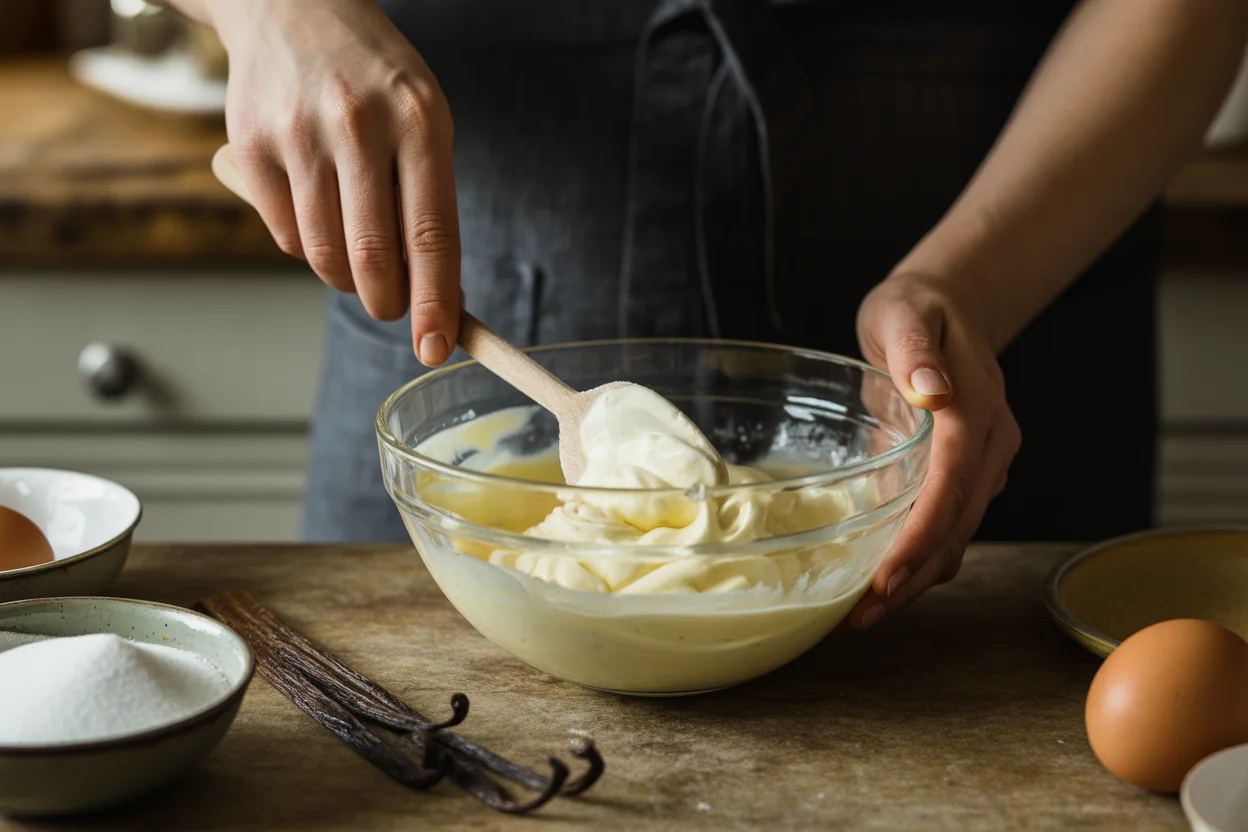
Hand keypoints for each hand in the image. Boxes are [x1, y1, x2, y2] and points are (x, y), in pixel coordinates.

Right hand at [212, 0, 459, 364]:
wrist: (292, 7)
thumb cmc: (374, 80)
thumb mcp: (425, 122)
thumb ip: (431, 205)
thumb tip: (438, 298)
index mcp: (420, 119)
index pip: (431, 234)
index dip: (436, 302)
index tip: (436, 347)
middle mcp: (357, 124)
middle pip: (373, 258)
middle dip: (388, 303)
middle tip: (393, 307)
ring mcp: (297, 135)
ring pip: (324, 256)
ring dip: (346, 277)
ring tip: (356, 242)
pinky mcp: (250, 148)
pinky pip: (284, 238)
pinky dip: (307, 246)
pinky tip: (318, 210)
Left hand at [849, 272, 1021, 629]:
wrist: (948, 306)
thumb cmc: (918, 309)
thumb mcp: (907, 312)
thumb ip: (916, 348)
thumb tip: (932, 391)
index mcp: (977, 412)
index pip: (953, 485)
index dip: (922, 535)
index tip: (889, 576)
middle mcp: (991, 447)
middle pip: (957, 525)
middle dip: (913, 576)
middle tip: (862, 618)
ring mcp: (983, 466)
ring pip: (956, 536)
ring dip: (915, 580)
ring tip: (861, 617)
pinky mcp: (964, 476)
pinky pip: (946, 527)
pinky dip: (917, 560)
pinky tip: (879, 585)